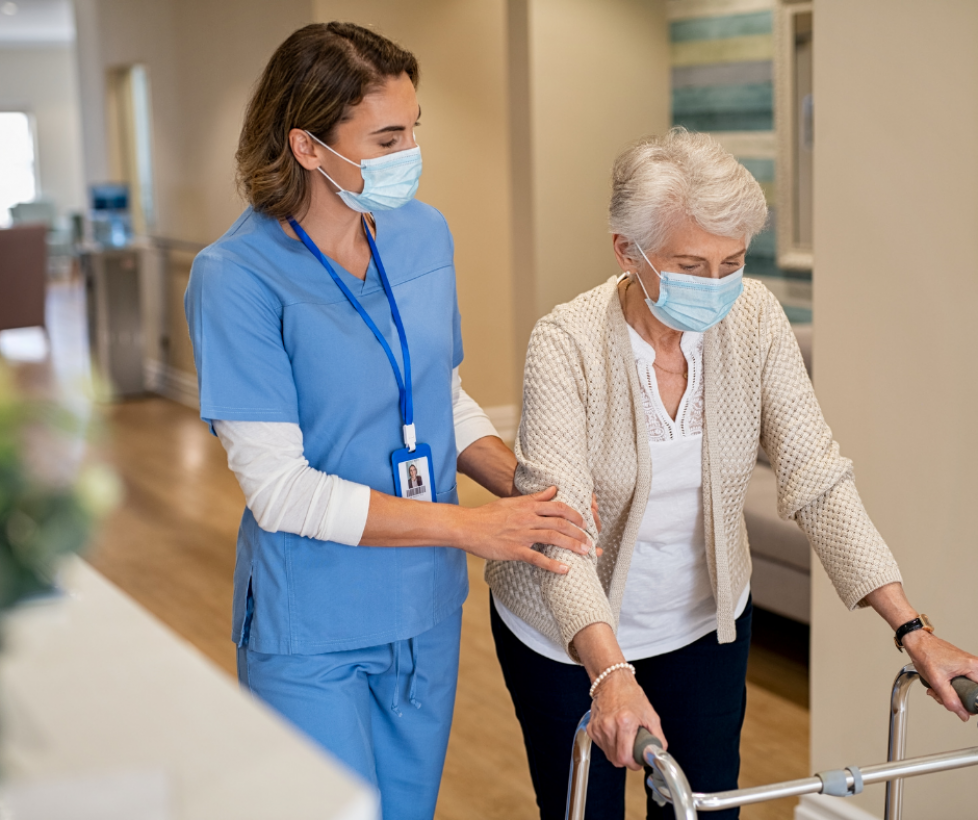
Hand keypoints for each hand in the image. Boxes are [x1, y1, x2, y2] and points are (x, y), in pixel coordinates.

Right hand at [460, 486, 590, 572]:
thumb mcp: (512, 501)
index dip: (575, 514)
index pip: (557, 507)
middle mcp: (527, 518)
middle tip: (590, 540)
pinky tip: (565, 569)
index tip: (585, 522)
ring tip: (585, 552)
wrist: (467, 526)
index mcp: (527, 506)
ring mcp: (522, 535)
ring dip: (572, 545)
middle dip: (578, 532)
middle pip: (560, 523)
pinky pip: (537, 558)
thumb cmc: (488, 515)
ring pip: (553, 538)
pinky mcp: (515, 550)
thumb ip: (534, 498)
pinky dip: (553, 564)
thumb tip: (553, 490)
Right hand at [588, 670, 666, 770]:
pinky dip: (609, 744)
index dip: (633, 764)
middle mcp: (608, 725)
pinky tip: (614, 733)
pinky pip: (601, 746)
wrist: (612, 681)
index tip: (638, 761)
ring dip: (617, 752)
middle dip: (626, 759)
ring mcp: (598, 727)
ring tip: (624, 738)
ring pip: (608, 755)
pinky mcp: (591, 728)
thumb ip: (658, 737)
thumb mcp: (651, 715)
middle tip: (633, 750)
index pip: (624, 757)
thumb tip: (659, 753)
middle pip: (616, 759)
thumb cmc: (630, 695)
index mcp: (624, 722)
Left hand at [902, 630, 977, 720]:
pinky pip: (961, 686)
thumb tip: (963, 714)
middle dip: (956, 700)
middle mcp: (975, 666)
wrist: (918, 642)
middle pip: (972, 694)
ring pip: (965, 692)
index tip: (958, 705)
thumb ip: (950, 700)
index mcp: (974, 667)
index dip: (969, 703)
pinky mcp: (963, 669)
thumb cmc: (926, 653)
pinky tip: (938, 686)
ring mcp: (970, 668)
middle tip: (941, 696)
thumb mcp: (937, 681)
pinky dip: (949, 690)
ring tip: (936, 689)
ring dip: (950, 696)